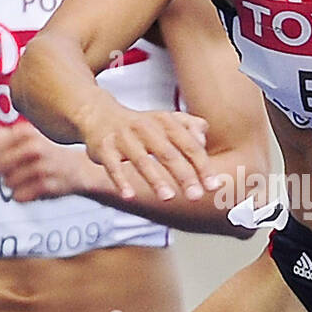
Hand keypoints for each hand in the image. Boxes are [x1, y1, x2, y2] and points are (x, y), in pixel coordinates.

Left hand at [0, 121, 89, 201]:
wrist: (79, 169)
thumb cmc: (48, 152)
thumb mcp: (25, 138)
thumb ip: (0, 135)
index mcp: (27, 132)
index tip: (2, 155)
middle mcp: (35, 148)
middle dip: (1, 170)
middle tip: (13, 168)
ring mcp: (42, 167)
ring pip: (7, 182)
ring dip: (12, 183)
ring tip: (23, 177)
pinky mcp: (47, 186)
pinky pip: (19, 196)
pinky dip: (21, 194)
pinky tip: (31, 187)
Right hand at [79, 99, 215, 202]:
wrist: (99, 114)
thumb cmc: (140, 124)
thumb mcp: (167, 120)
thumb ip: (190, 128)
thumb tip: (203, 140)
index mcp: (165, 121)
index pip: (189, 145)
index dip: (202, 166)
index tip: (212, 186)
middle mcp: (145, 127)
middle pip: (168, 153)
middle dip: (183, 175)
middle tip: (196, 195)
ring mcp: (123, 137)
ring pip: (141, 160)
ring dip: (155, 179)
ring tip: (168, 197)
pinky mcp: (104, 147)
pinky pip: (112, 166)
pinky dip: (120, 180)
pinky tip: (129, 195)